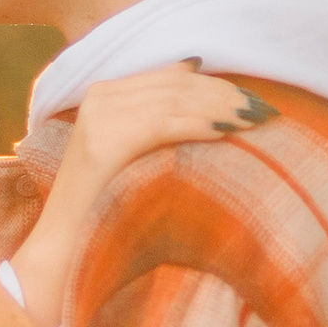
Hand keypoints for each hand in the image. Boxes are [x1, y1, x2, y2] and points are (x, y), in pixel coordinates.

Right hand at [9, 64, 273, 326]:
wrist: (62, 250)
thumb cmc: (105, 209)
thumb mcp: (132, 155)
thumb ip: (158, 121)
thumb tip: (204, 84)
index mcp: (104, 93)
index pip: (171, 76)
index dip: (216, 84)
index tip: (253, 99)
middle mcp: (99, 97)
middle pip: (176, 85)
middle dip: (225, 94)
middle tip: (265, 109)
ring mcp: (99, 117)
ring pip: (174, 100)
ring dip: (221, 107)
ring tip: (256, 119)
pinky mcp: (104, 143)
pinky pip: (162, 124)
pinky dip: (199, 124)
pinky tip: (227, 131)